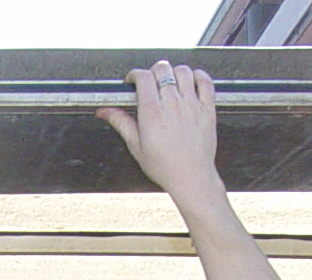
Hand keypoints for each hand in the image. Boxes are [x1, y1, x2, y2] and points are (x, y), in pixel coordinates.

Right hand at [97, 61, 224, 208]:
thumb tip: (104, 111)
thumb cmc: (164, 166)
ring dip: (174, 73)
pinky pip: (205, 81)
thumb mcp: (136, 146)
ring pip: (183, 71)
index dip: (135, 74)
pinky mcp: (207, 108)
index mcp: (152, 113)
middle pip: (162, 69)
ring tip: (170, 84)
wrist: (191, 178)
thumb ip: (121, 123)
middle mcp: (172, 105)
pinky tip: (191, 82)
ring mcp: (192, 105)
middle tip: (151, 83)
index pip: (143, 77)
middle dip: (153, 71)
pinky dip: (198, 76)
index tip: (133, 81)